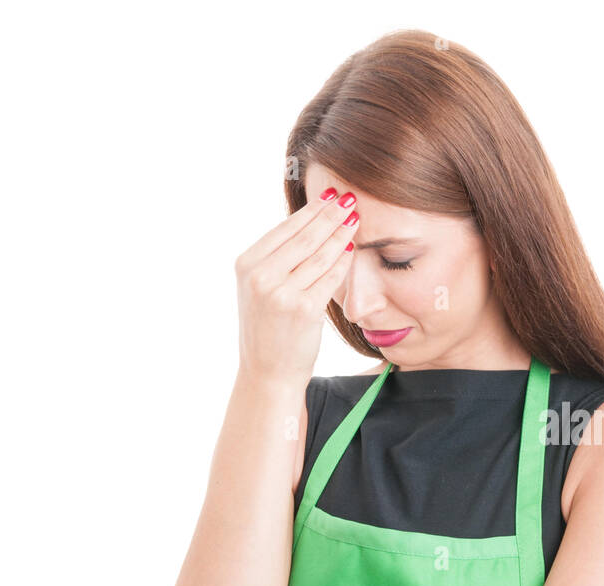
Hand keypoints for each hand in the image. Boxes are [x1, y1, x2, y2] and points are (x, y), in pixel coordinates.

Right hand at [233, 187, 359, 388]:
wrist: (268, 372)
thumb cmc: (269, 329)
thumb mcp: (260, 288)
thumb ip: (276, 259)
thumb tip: (308, 224)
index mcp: (247, 265)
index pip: (285, 229)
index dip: (311, 210)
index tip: (329, 196)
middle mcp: (261, 276)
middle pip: (304, 236)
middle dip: (330, 215)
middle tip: (349, 199)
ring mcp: (281, 293)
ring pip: (320, 254)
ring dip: (341, 233)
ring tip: (355, 218)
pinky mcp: (304, 309)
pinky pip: (330, 277)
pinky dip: (344, 260)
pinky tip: (353, 248)